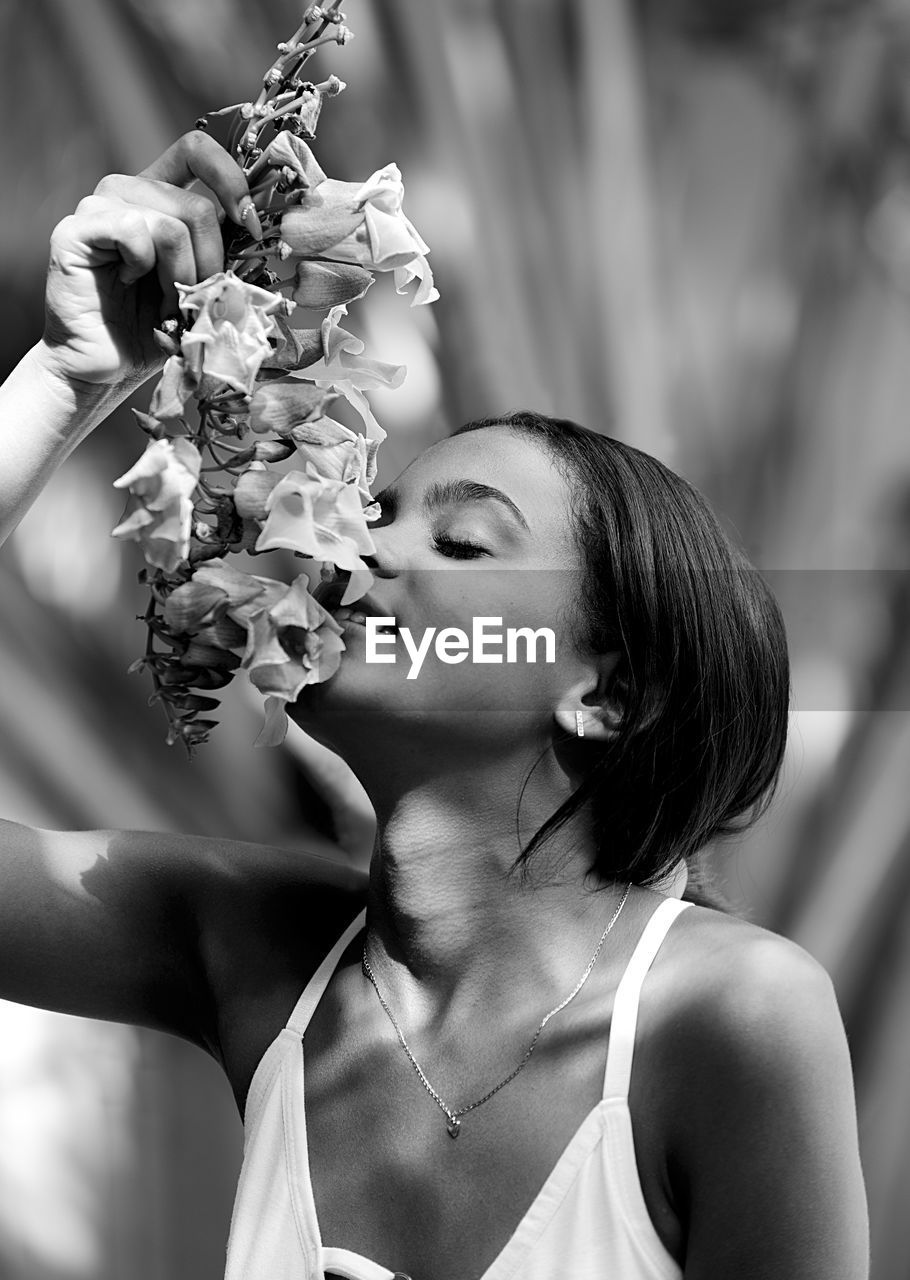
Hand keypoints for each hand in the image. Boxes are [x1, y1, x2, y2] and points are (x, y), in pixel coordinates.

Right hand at [39, 131, 261, 388]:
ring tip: (165, 304)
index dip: (231, 179)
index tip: (250, 226)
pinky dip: (144, 269)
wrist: (104, 368)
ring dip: (180, 277)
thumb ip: (224, 251)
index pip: (197, 151)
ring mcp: (97, 206)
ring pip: (170, 225)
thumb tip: (258, 231)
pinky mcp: (75, 230)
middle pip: (196, 206)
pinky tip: (128, 285)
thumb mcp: (202, 285)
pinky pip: (134, 232)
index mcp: (159, 196)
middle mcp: (126, 191)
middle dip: (210, 264)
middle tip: (196, 300)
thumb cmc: (154, 329)